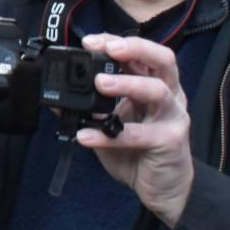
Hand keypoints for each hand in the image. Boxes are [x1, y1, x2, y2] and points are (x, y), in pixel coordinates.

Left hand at [76, 33, 194, 226]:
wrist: (163, 188)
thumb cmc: (139, 151)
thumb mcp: (111, 125)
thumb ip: (91, 110)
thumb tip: (57, 100)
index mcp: (155, 85)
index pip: (141, 54)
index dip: (118, 42)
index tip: (89, 41)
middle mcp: (169, 95)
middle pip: (163, 60)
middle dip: (135, 49)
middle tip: (108, 49)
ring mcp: (173, 117)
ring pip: (157, 91)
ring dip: (126, 83)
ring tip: (99, 83)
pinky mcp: (170, 141)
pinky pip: (140, 134)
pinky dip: (110, 134)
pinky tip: (86, 136)